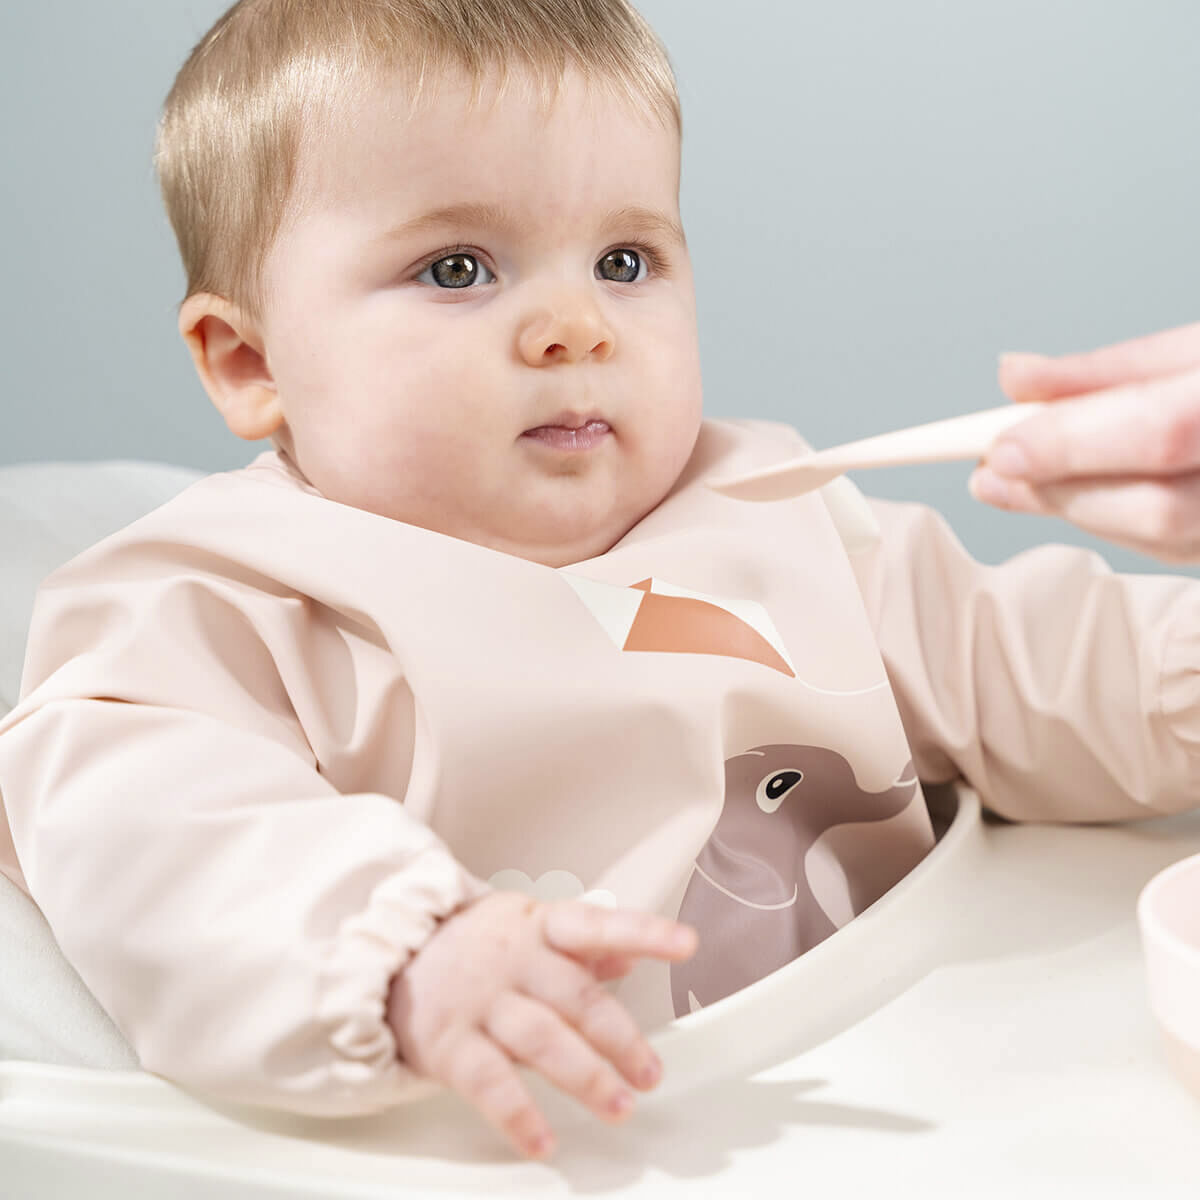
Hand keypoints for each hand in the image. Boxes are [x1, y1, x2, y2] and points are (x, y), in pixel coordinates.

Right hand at [386, 890, 697, 1158]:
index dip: (644, 933)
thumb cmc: (473, 946)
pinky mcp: (448, 1043)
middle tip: (649, 1073)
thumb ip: (583, 946)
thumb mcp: (529, 928)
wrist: (387, 956)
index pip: (597, 923)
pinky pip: (489, 1082)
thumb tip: (632, 954)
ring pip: (541, 1038)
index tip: (686, 944)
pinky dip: (519, 1115)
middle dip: (620, 1038)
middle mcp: (513, 960)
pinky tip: (544, 1139)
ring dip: (585, 1076)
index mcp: (538, 926)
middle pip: (576, 996)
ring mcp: (480, 1000)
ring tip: (619, 1105)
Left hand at [968, 321, 1199, 562]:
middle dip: (1063, 488)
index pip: (1164, 430)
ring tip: (1016, 482)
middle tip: (990, 469)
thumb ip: (1108, 370)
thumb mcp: (1199, 350)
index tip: (998, 447)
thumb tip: (1013, 378)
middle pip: (1159, 505)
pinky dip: (1118, 523)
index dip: (1074, 443)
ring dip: (1079, 510)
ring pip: (1166, 538)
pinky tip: (1082, 498)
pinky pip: (1180, 549)